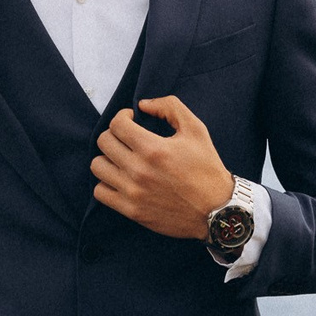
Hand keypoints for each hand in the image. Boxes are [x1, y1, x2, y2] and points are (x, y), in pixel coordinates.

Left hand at [91, 95, 235, 239]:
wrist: (217, 210)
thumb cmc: (207, 168)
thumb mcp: (196, 130)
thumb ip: (170, 107)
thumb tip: (143, 104)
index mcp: (153, 149)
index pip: (116, 124)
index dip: (122, 116)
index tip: (131, 119)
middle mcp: (139, 171)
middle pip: (103, 142)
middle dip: (114, 134)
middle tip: (127, 137)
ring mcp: (133, 192)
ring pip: (97, 166)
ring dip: (108, 158)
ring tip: (122, 158)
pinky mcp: (131, 210)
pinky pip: (100, 192)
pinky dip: (106, 182)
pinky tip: (121, 178)